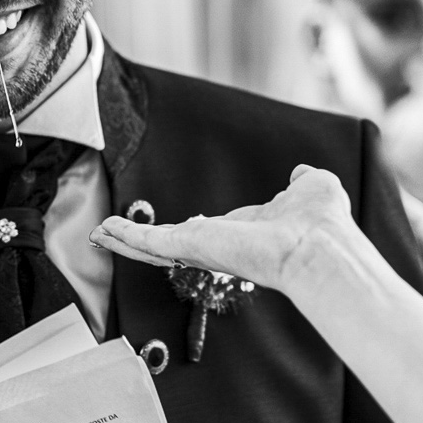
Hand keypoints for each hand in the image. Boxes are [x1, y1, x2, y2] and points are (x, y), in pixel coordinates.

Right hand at [90, 165, 355, 291]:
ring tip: (99, 234)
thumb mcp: (310, 188)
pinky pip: (150, 242)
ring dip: (125, 240)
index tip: (178, 229)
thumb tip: (301, 172)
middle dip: (143, 242)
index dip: (191, 232)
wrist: (319, 246)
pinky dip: (126, 235)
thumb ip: (302, 181)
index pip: (209, 234)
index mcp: (244, 235)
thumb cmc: (322, 224)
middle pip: (171, 246)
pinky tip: (104, 231)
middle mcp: (220, 247)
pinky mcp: (190, 247)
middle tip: (117, 235)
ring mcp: (202, 250)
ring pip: (154, 248)